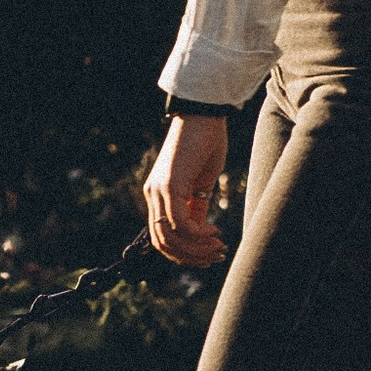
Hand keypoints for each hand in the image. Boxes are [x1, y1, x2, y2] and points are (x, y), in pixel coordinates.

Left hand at [144, 113, 229, 267]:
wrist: (203, 114)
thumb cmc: (206, 142)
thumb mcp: (202, 180)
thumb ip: (197, 204)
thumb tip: (200, 230)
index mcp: (159, 195)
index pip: (164, 236)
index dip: (186, 252)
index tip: (210, 254)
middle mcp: (153, 195)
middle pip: (163, 243)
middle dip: (190, 256)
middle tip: (215, 256)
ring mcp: (159, 191)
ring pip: (169, 237)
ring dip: (195, 249)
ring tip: (218, 247)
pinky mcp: (170, 186)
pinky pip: (180, 222)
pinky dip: (198, 234)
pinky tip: (214, 231)